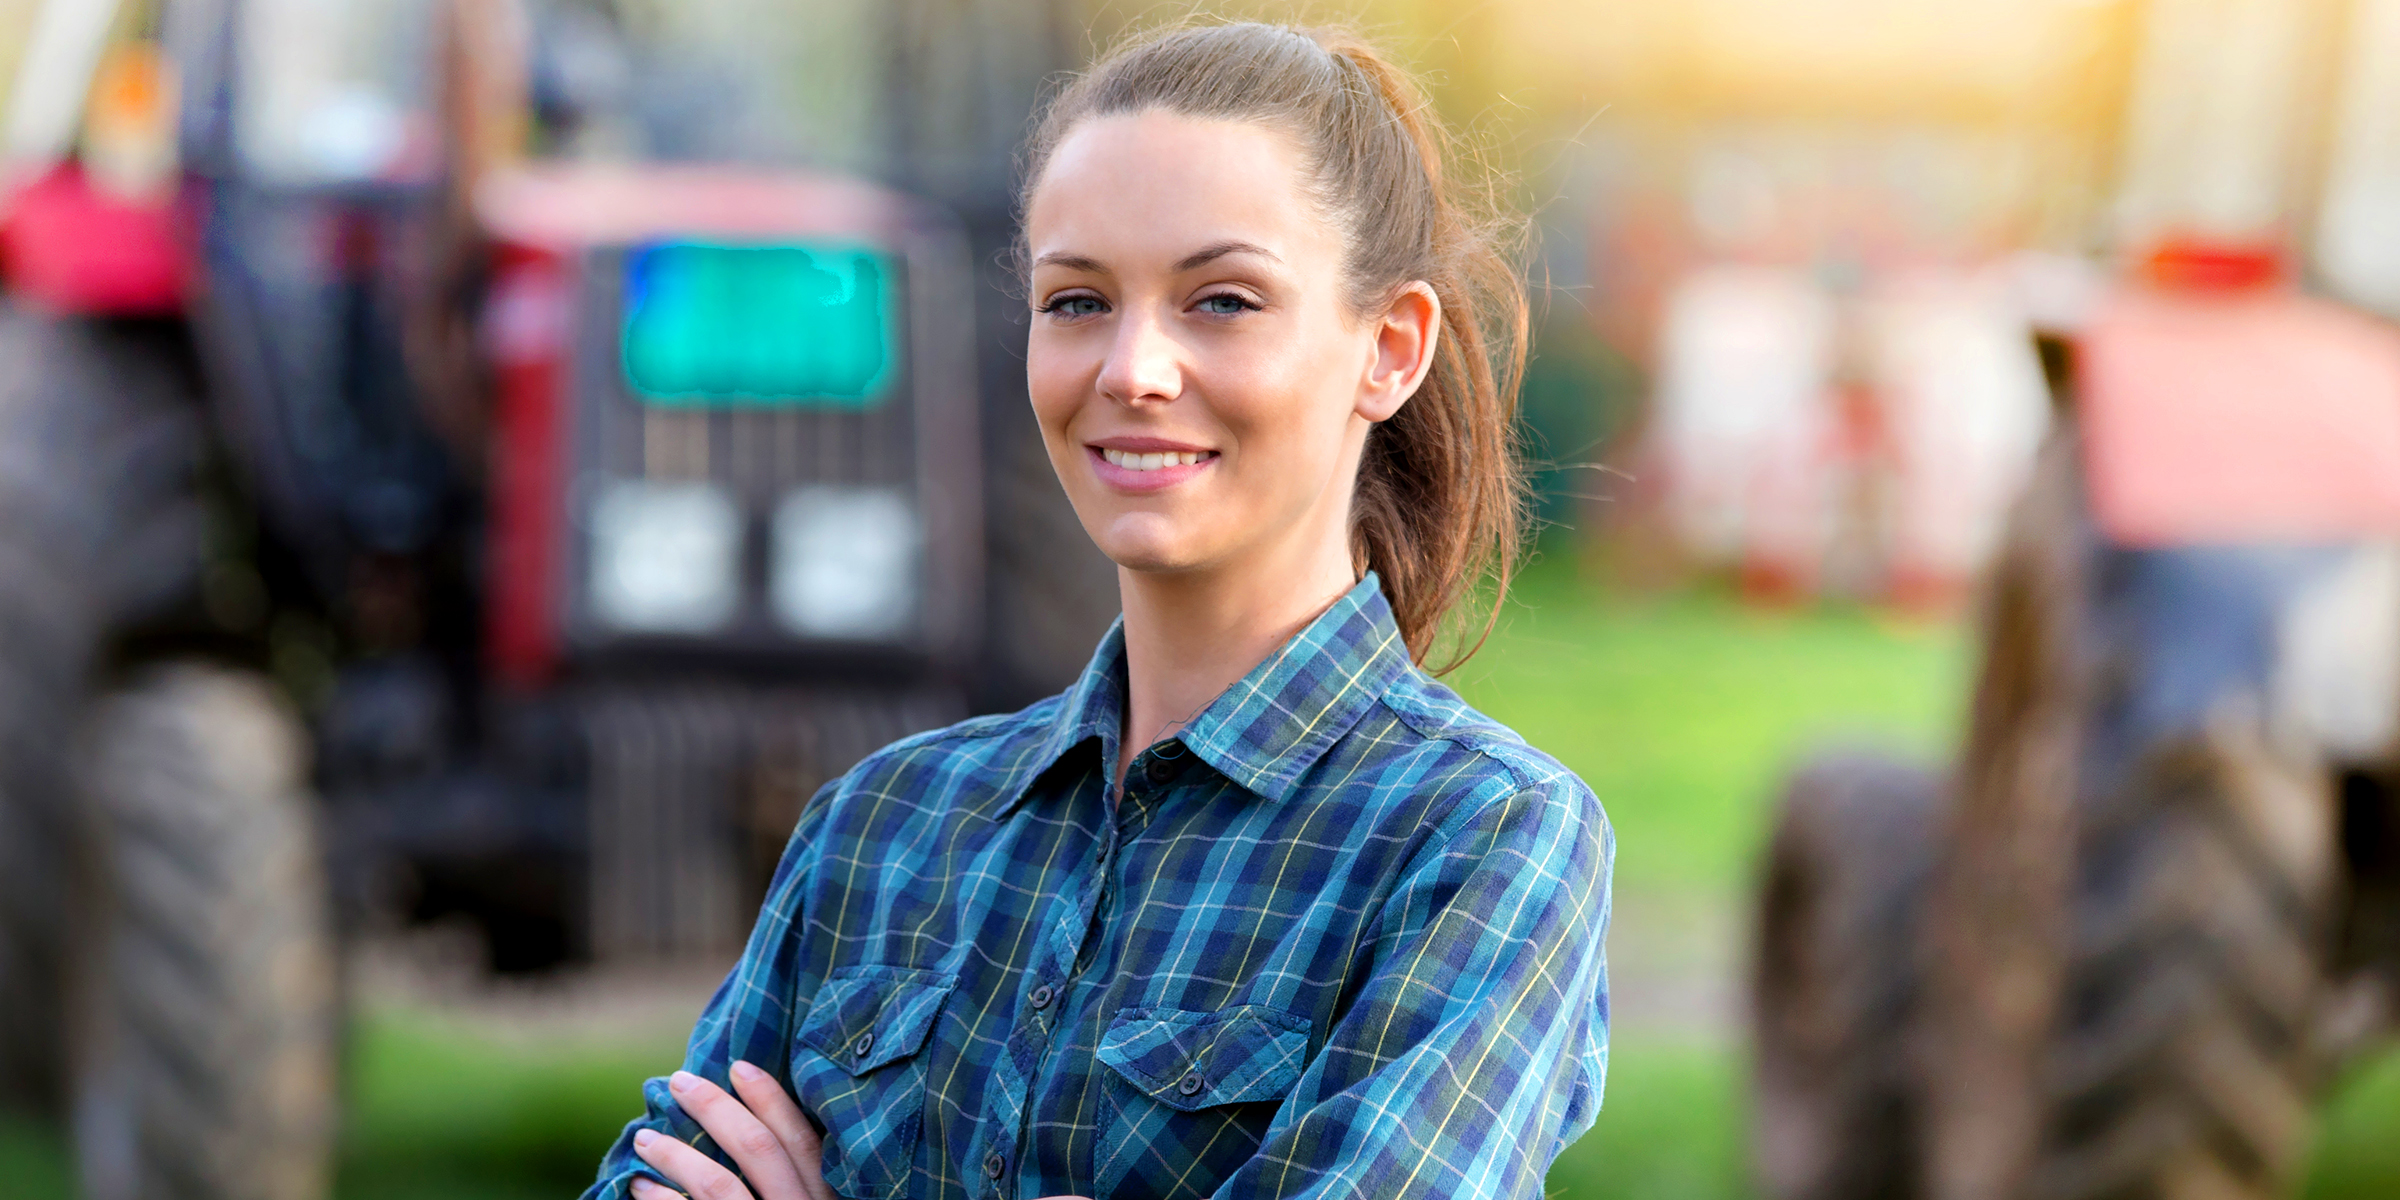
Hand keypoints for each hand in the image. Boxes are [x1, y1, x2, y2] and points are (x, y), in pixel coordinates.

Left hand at [629, 1062, 836, 1199]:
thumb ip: (793, 1181)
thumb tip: (745, 1127)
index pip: (801, 1140)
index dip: (770, 1099)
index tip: (737, 1066)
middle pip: (757, 1150)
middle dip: (715, 1108)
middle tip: (679, 1081)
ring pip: (718, 1185)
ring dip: (676, 1154)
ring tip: (646, 1137)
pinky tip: (641, 1188)